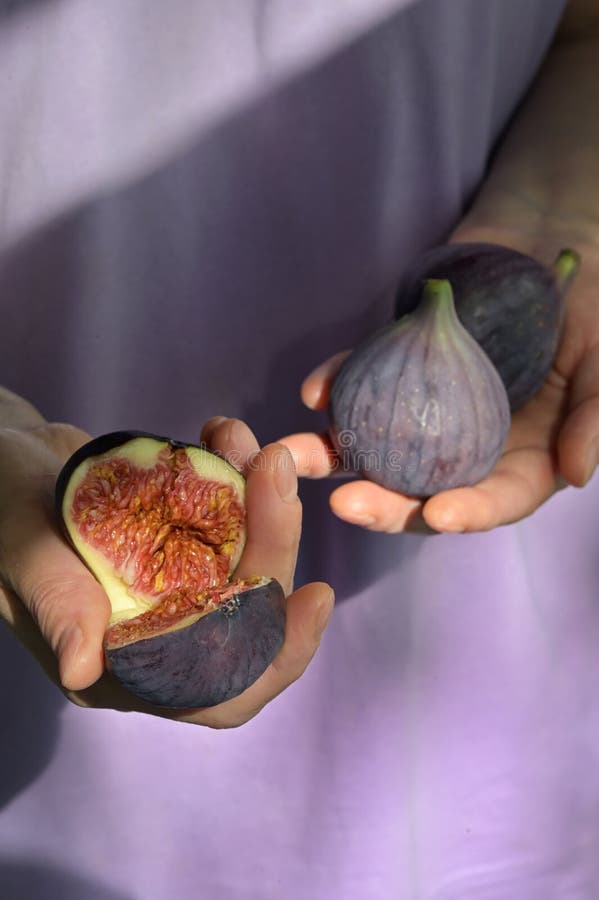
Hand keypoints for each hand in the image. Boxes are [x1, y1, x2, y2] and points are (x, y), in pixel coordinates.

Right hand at [0, 390, 332, 726]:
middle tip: (274, 470)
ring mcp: (174, 586)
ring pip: (250, 563)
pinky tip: (226, 438)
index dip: (276, 656)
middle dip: (275, 547)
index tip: (316, 594)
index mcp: (120, 668)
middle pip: (250, 616)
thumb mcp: (19, 551)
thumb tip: (83, 671)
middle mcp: (159, 636)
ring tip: (246, 443)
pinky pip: (231, 521)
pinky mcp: (181, 542)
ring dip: (264, 503)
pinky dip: (240, 480)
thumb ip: (56, 605)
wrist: (2, 460)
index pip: (221, 693)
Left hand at [281, 228, 598, 534]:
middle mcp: (466, 446)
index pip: (495, 498)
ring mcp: (425, 411)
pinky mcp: (395, 370)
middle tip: (345, 503)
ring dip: (334, 455)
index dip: (469, 512)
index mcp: (520, 458)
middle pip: (422, 488)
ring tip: (296, 457)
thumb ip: (593, 417)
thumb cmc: (586, 310)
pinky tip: (313, 392)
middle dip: (382, 502)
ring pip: (376, 446)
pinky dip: (336, 386)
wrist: (545, 246)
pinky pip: (360, 382)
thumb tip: (576, 474)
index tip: (439, 515)